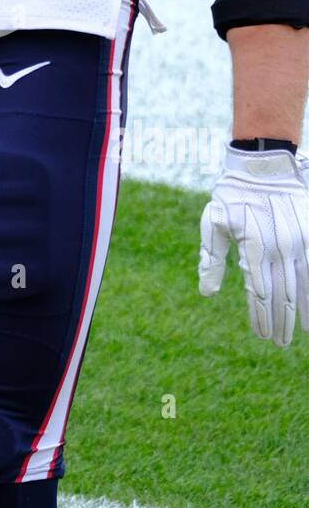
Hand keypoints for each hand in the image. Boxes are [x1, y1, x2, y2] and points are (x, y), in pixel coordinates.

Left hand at [199, 144, 308, 346]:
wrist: (262, 164)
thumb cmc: (232, 195)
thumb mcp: (213, 223)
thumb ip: (211, 259)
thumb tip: (207, 292)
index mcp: (252, 248)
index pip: (259, 293)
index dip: (260, 316)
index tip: (261, 334)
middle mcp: (277, 249)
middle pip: (282, 295)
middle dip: (280, 322)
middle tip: (279, 342)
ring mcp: (297, 242)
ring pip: (302, 285)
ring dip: (301, 311)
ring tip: (302, 332)